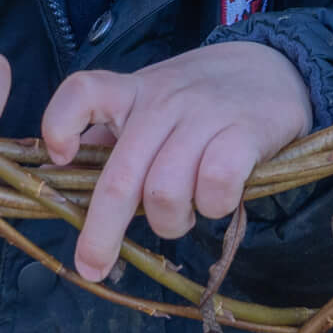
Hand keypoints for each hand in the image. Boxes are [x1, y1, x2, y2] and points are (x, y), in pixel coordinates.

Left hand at [41, 43, 312, 280]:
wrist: (273, 66)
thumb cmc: (199, 100)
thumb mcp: (151, 103)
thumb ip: (113, 137)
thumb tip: (62, 180)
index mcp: (133, 91)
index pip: (82, 91)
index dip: (59, 125)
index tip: (60, 158)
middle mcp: (164, 100)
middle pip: (120, 176)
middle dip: (101, 233)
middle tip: (92, 266)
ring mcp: (205, 114)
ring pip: (164, 192)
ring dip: (170, 221)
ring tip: (183, 214)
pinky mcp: (246, 131)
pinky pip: (215, 186)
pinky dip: (212, 207)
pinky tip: (217, 200)